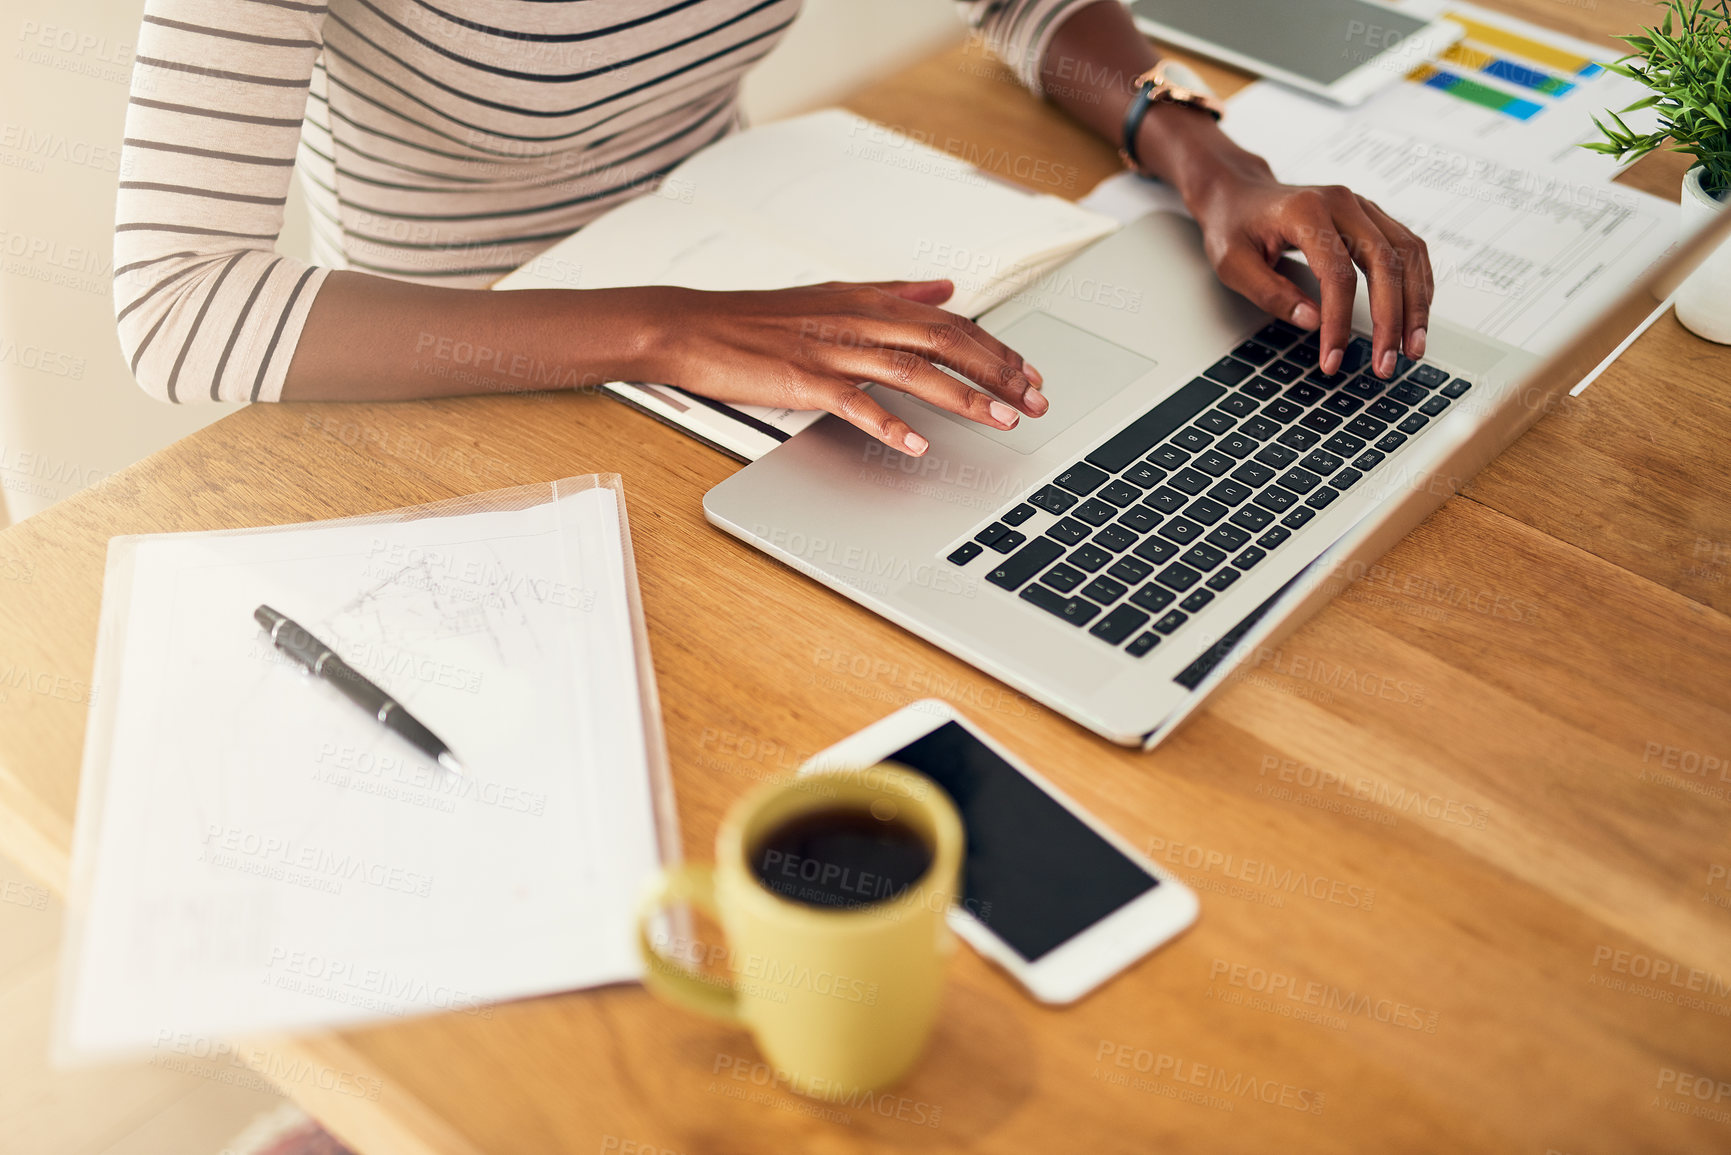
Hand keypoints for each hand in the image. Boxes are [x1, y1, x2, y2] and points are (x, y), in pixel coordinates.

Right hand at [644, 280, 1044, 455]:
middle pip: (945, 342)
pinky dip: (888, 425)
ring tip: (1000, 421)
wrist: (694, 326)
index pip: (950, 322)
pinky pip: (855, 404)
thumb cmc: (760, 316)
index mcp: (870, 301)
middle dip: (998, 373)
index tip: (1031, 375)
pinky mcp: (803, 381)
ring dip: (962, 398)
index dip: (997, 349)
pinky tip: (916, 445)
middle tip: (1034, 402)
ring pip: (913, 370)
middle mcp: (858, 320)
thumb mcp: (834, 294)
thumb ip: (895, 292)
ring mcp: (832, 350)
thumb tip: (945, 287)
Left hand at [1186, 155, 1433, 377]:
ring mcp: (1362, 206)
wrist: (1240, 192)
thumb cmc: (1234, 226)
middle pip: (1385, 263)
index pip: (1337, 274)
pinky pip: (1409, 248)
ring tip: (1413, 348)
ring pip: (1408, 254)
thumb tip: (1312, 322)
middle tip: (1386, 364)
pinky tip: (1416, 315)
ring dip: (1416, 305)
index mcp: (1306, 212)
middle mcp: (1342, 202)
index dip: (1339, 322)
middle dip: (1391, 320)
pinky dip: (1418, 283)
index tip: (1333, 360)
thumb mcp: (1234, 264)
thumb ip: (1271, 294)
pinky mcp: (1371, 215)